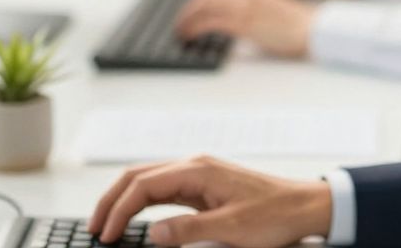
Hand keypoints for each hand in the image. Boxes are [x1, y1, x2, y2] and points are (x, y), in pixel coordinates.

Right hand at [89, 156, 331, 246]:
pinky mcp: (205, 187)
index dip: (119, 210)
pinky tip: (136, 220)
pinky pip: (165, 191)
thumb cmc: (275, 214)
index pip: (143, 185)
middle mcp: (195, 166)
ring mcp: (199, 175)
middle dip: (111, 200)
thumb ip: (188, 231)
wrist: (306, 206)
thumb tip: (151, 234)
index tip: (105, 235)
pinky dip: (144, 204)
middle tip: (94, 228)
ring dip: (125, 201)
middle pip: (138, 177)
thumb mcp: (231, 229)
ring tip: (107, 225)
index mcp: (198, 170)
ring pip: (148, 182)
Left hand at [176, 0, 315, 57]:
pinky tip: (188, 36)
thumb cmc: (299, 26)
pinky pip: (209, 22)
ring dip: (187, 19)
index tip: (193, 12)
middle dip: (190, 9)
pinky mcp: (243, 21)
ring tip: (180, 31)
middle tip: (181, 22)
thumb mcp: (272, 10)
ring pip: (203, 6)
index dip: (201, 0)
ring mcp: (244, 5)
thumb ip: (253, 10)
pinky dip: (193, 28)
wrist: (313, 30)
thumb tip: (237, 23)